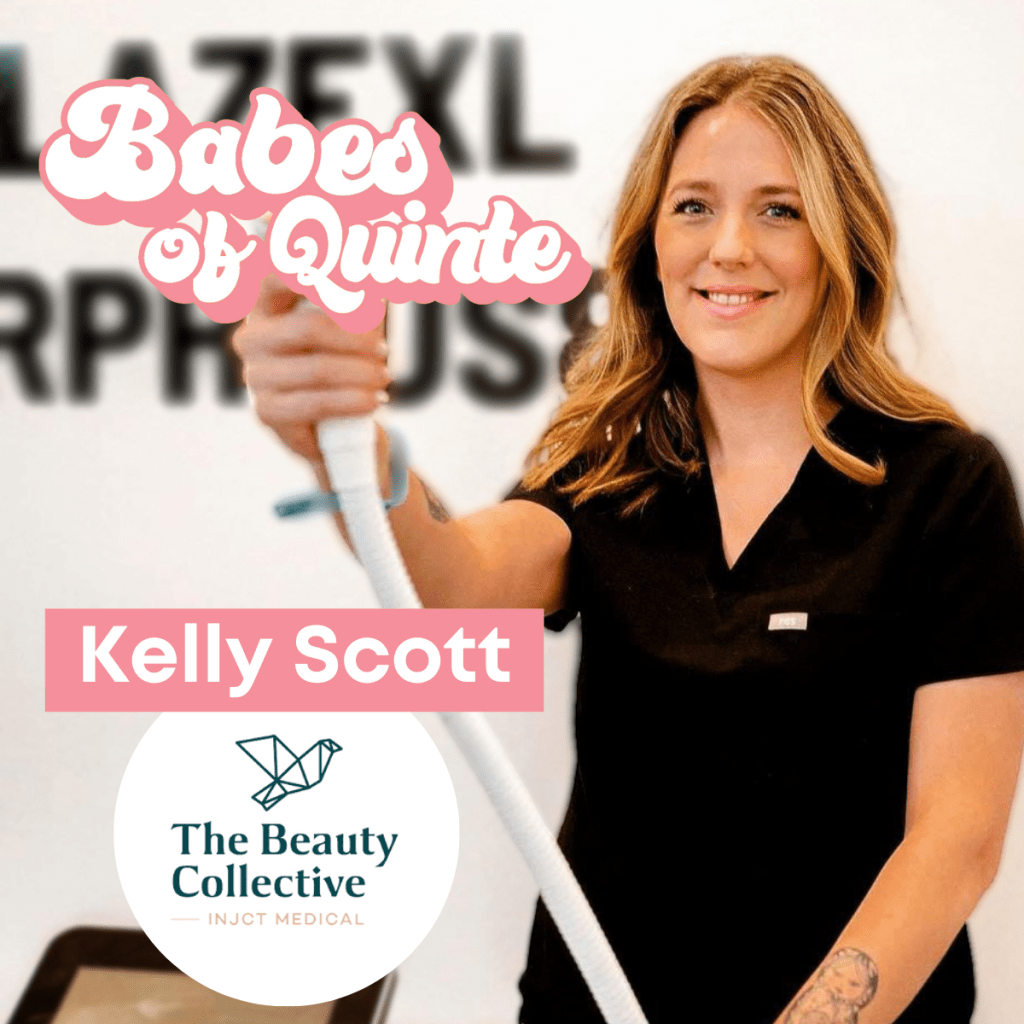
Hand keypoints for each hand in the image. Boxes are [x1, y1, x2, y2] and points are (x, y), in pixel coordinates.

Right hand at [232, 274, 389, 462]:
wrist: (329, 421)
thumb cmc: (340, 357)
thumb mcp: (352, 321)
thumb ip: (361, 298)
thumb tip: (381, 289)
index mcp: (266, 303)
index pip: (278, 275)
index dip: (314, 276)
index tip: (356, 283)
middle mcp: (252, 337)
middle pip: (309, 329)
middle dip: (357, 341)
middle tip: (384, 351)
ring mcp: (255, 376)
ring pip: (318, 369)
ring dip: (362, 373)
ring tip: (384, 377)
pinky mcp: (266, 411)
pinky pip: (317, 403)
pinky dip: (353, 401)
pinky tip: (374, 400)